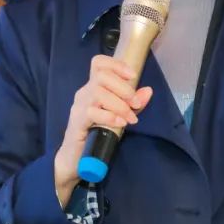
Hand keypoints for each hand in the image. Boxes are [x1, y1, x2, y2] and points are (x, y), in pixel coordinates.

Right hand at [53, 55, 152, 204]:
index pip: (99, 63)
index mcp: (93, 88)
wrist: (76, 160)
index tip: (133, 76)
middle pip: (102, 76)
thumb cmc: (98, 134)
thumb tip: (148, 90)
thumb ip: (132, 104)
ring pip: (98, 93)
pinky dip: (110, 116)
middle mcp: (84, 93)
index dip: (116, 64)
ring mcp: (78, 107)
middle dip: (124, 88)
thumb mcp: (119, 116)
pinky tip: (120, 124)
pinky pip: (92, 112)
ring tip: (130, 118)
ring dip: (119, 104)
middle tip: (136, 105)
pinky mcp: (76, 122)